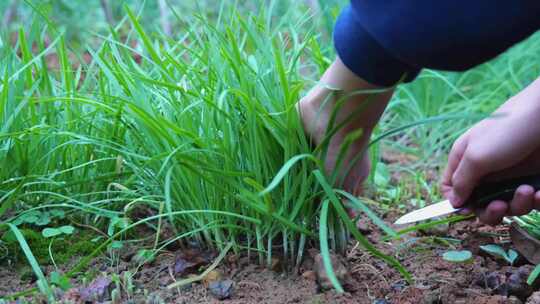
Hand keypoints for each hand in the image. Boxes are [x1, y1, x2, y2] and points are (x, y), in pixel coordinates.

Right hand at [441, 77, 539, 224]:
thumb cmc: (507, 131)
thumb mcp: (476, 156)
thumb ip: (461, 182)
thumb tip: (453, 202)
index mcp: (465, 160)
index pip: (451, 187)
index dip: (457, 202)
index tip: (468, 209)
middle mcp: (486, 171)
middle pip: (479, 204)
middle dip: (490, 210)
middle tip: (501, 206)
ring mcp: (510, 176)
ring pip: (507, 205)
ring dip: (517, 205)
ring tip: (528, 191)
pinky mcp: (532, 179)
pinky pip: (530, 201)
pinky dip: (536, 201)